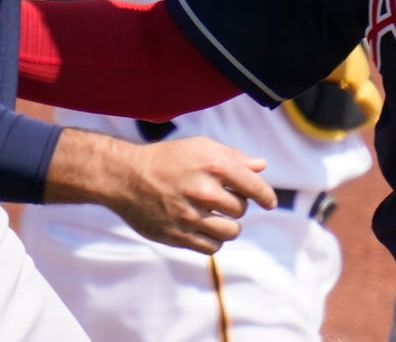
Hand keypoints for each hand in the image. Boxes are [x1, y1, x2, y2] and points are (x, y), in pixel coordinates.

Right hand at [43, 129, 276, 253]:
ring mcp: (190, 216)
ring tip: (214, 216)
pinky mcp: (177, 236)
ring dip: (227, 225)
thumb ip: (233, 157)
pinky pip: (212, 248)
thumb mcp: (200, 147)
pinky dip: (213, 240)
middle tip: (219, 198)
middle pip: (241, 210)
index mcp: (213, 164)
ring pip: (230, 232)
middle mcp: (203, 190)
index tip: (269, 202)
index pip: (254, 187)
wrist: (126, 176)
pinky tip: (204, 228)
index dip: (265, 196)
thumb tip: (262, 166)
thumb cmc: (168, 159)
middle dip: (235, 205)